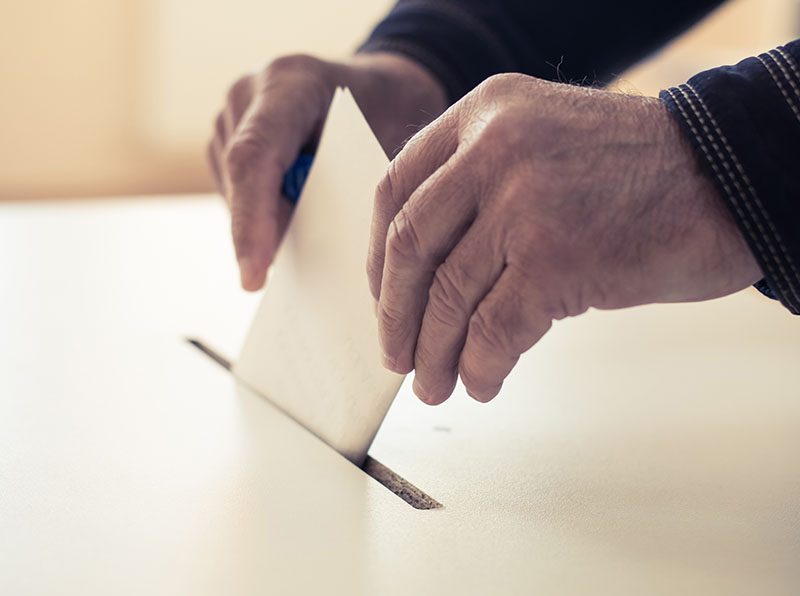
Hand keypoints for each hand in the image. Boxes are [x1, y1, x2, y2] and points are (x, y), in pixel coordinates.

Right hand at [209, 52, 446, 289]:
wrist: (380, 87)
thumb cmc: (390, 114)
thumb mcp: (385, 142)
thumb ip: (352, 186)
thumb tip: (334, 253)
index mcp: (290, 82)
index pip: (254, 156)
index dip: (252, 221)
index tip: (255, 277)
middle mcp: (248, 93)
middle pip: (238, 180)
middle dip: (264, 234)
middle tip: (304, 276)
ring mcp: (230, 114)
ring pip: (232, 193)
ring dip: (265, 225)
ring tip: (308, 239)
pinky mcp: (225, 136)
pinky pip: (235, 192)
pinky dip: (264, 215)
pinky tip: (297, 222)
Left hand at [367, 74, 761, 404]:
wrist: (725, 176)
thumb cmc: (636, 172)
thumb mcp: (540, 144)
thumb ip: (478, 185)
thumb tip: (421, 273)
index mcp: (484, 113)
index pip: (395, 190)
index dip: (378, 258)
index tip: (382, 299)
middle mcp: (495, 148)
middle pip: (411, 246)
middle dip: (395, 315)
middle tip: (396, 356)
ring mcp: (525, 202)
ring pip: (448, 297)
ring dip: (435, 354)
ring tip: (435, 384)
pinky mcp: (557, 259)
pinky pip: (494, 331)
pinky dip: (481, 366)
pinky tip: (483, 381)